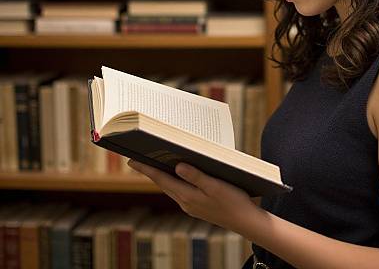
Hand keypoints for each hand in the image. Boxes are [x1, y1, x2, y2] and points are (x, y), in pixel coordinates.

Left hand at [127, 159, 258, 231]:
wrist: (245, 221)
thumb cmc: (233, 201)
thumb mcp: (215, 186)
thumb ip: (196, 176)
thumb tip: (177, 166)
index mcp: (187, 196)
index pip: (162, 179)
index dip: (147, 169)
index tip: (132, 160)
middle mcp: (185, 202)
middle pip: (163, 183)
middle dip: (150, 171)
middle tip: (138, 159)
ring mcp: (191, 205)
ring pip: (171, 188)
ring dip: (161, 176)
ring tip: (153, 164)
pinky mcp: (198, 206)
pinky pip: (180, 191)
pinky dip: (173, 182)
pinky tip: (176, 175)